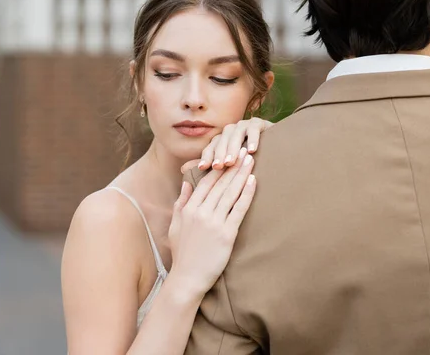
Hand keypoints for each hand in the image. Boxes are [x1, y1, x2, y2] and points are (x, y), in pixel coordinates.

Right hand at [168, 148, 255, 298]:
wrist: (187, 279)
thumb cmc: (182, 254)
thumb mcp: (175, 226)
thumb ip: (180, 203)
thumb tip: (186, 184)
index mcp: (188, 208)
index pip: (206, 182)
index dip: (218, 167)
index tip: (228, 155)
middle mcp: (201, 212)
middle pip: (220, 183)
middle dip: (234, 165)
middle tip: (245, 150)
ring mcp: (214, 222)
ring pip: (230, 193)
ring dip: (242, 174)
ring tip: (251, 160)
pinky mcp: (226, 234)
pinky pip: (239, 210)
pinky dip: (246, 194)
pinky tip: (253, 182)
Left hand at [197, 117, 272, 170]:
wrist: (276, 152)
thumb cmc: (248, 162)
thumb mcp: (228, 165)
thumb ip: (208, 166)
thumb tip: (182, 168)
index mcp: (222, 140)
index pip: (211, 147)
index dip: (207, 156)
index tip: (203, 167)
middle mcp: (231, 131)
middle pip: (221, 140)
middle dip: (219, 154)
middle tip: (218, 166)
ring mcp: (245, 125)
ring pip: (235, 134)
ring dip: (233, 148)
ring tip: (232, 162)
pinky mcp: (260, 123)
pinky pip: (254, 129)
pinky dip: (252, 139)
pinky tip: (252, 151)